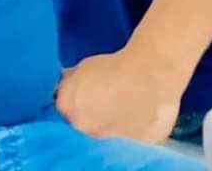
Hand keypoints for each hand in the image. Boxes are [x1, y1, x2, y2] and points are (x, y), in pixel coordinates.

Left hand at [56, 50, 181, 142]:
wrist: (148, 75)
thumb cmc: (113, 67)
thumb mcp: (82, 67)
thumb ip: (71, 81)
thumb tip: (67, 82)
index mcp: (68, 110)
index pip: (63, 107)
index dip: (72, 98)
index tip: (79, 92)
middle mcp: (86, 130)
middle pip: (83, 123)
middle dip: (88, 112)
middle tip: (101, 97)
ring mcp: (112, 142)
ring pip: (107, 133)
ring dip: (109, 121)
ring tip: (121, 103)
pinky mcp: (138, 145)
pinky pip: (131, 137)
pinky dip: (132, 126)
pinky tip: (137, 110)